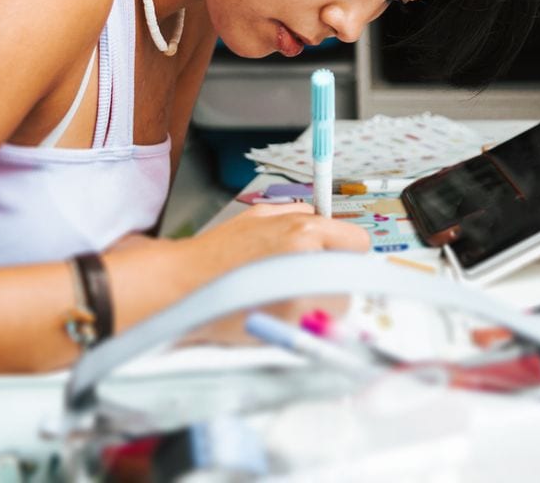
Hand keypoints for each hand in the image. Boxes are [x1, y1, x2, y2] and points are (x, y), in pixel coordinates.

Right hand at [180, 203, 369, 344]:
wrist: (182, 284)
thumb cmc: (216, 252)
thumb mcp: (259, 217)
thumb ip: (297, 215)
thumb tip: (325, 220)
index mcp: (304, 228)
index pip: (357, 241)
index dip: (346, 252)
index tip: (334, 260)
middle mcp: (308, 257)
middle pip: (352, 275)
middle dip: (335, 278)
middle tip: (310, 283)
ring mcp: (302, 292)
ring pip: (340, 303)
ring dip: (325, 303)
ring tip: (292, 300)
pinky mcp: (291, 323)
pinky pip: (320, 325)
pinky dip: (309, 324)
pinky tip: (283, 316)